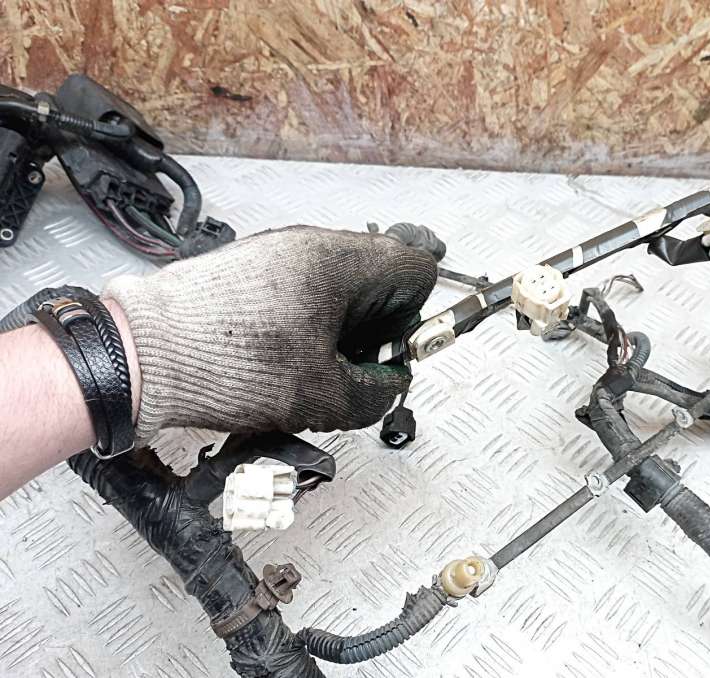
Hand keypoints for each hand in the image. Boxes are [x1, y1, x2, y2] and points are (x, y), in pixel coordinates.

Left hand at [105, 226, 436, 441]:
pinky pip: (301, 287)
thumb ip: (376, 394)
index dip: (414, 314)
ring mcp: (276, 251)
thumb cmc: (222, 363)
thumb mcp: (320, 397)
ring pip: (338, 283)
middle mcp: (308, 245)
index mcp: (337, 261)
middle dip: (375, 325)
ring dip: (340, 325)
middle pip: (378, 276)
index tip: (396, 349)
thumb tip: (390, 386)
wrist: (140, 355)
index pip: (415, 266)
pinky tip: (280, 355)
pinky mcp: (250, 267)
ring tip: (311, 364)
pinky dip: (306, 320)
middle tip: (352, 365)